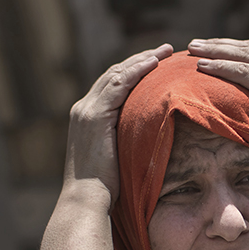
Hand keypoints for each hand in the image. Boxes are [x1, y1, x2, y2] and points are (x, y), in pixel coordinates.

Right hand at [62, 43, 172, 208]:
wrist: (86, 198)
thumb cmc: (106, 189)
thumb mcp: (119, 158)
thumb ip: (128, 142)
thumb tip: (151, 142)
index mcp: (88, 117)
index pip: (112, 86)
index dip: (134, 72)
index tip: (156, 64)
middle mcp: (84, 109)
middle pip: (114, 74)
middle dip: (140, 60)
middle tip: (164, 51)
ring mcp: (87, 111)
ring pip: (116, 75)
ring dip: (142, 60)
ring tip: (164, 51)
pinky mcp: (94, 117)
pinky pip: (118, 86)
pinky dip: (136, 71)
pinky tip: (153, 64)